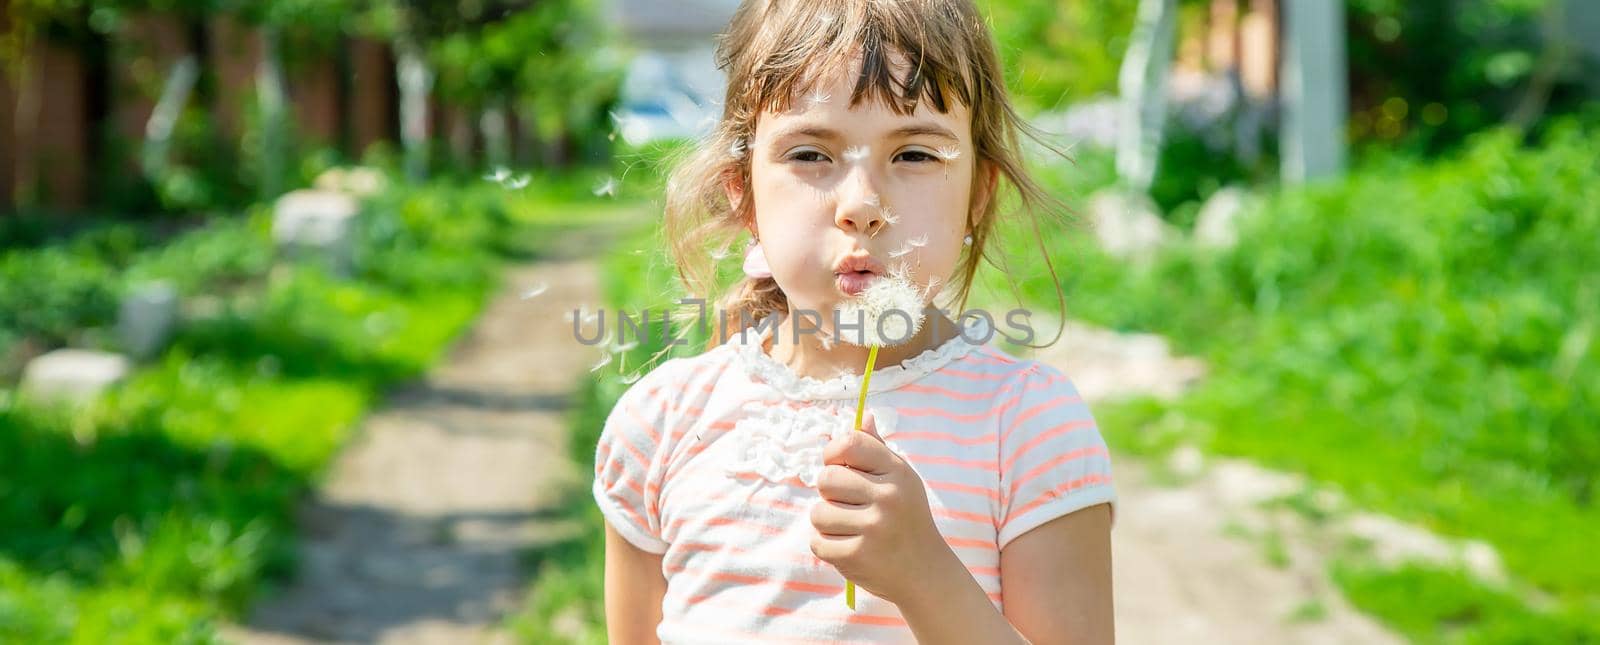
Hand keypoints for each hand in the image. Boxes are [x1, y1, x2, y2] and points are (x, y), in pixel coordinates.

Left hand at [809, 410, 959, 606]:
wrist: (925, 572)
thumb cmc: (907, 519)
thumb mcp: (901, 480)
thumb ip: (878, 450)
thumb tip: (863, 416)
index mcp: (897, 472)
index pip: (850, 443)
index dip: (833, 453)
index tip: (838, 466)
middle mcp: (888, 497)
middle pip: (826, 478)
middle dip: (829, 493)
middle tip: (848, 505)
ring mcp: (873, 528)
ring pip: (818, 513)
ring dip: (827, 523)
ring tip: (851, 529)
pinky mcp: (858, 556)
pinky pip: (818, 542)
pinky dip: (827, 547)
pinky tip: (850, 547)